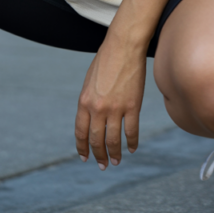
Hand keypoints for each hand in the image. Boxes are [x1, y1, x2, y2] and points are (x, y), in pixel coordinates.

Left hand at [75, 30, 146, 168]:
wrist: (123, 47)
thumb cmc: (106, 61)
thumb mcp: (89, 82)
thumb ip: (89, 101)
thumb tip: (91, 119)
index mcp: (84, 101)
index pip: (80, 132)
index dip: (82, 147)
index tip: (85, 157)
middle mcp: (98, 108)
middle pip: (96, 139)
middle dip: (98, 155)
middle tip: (102, 165)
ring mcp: (116, 108)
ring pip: (114, 140)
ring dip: (114, 154)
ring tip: (116, 162)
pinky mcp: (133, 106)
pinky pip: (131, 131)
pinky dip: (132, 142)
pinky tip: (132, 149)